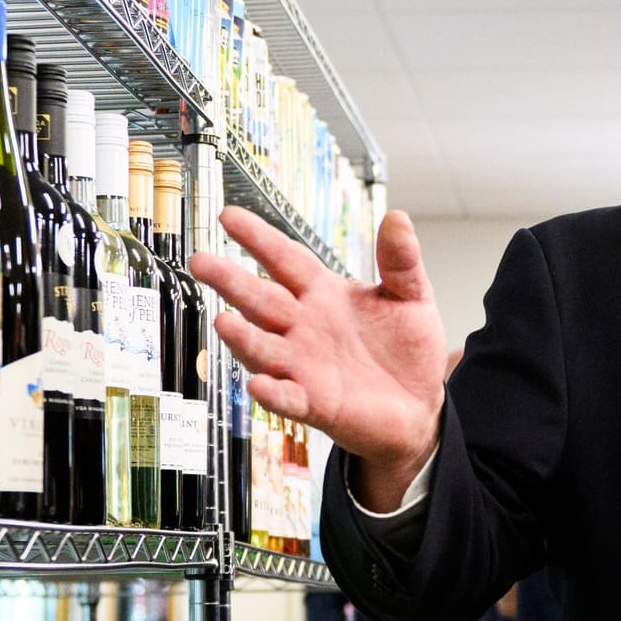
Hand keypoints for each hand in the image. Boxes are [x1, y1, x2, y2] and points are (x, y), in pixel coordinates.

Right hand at [189, 207, 446, 511]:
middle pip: (260, 299)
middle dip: (230, 280)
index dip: (258, 238)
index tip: (229, 216)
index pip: (284, 259)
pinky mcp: (315, 404)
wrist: (419, 404)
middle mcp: (303, 327)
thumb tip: (397, 218)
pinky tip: (260, 386)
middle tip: (201, 261)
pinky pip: (288, 398)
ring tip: (223, 322)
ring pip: (264, 349)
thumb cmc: (406, 349)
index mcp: (322, 294)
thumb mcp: (411, 296)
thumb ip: (400, 261)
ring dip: (243, 337)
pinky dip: (274, 393)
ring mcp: (304, 366)